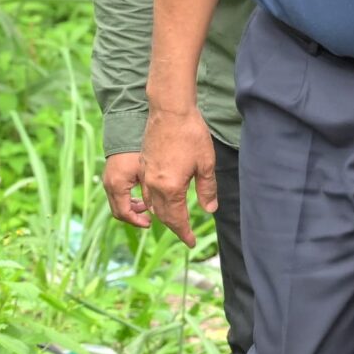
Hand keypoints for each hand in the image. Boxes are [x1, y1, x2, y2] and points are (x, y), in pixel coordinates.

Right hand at [103, 151, 148, 227]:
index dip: (136, 221)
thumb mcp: (147, 173)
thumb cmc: (138, 151)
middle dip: (133, 217)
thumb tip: (154, 211)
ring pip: (117, 204)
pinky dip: (127, 200)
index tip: (149, 223)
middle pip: (118, 211)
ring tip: (147, 207)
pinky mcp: (110, 177)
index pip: (124, 213)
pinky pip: (117, 196)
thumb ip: (149, 194)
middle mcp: (109, 185)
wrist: (126, 132)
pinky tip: (141, 198)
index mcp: (117, 186)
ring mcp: (107, 181)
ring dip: (131, 209)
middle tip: (148, 219)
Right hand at [141, 107, 216, 248]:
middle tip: (186, 234)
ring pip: (152, 204)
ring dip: (163, 215)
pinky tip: (164, 199)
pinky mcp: (143, 165)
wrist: (170, 110)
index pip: (176, 219)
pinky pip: (146, 192)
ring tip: (176, 219)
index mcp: (170, 187)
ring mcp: (146, 175)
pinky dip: (155, 201)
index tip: (192, 243)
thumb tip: (209, 210)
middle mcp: (154, 185)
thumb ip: (207, 189)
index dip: (184, 233)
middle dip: (174, 227)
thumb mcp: (206, 164)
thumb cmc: (191, 135)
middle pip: (162, 215)